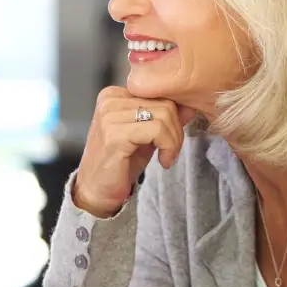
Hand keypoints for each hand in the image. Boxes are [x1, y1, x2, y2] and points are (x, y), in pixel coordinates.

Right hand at [73, 87, 196, 217]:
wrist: (97, 192)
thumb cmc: (120, 165)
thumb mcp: (147, 136)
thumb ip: (165, 118)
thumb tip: (189, 106)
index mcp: (114, 95)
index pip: (159, 93)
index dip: (174, 117)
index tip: (171, 140)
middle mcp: (109, 101)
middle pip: (165, 103)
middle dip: (176, 130)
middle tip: (171, 151)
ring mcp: (110, 116)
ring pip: (164, 116)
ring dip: (173, 141)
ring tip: (167, 157)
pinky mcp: (115, 134)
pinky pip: (157, 130)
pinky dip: (168, 147)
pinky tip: (163, 161)